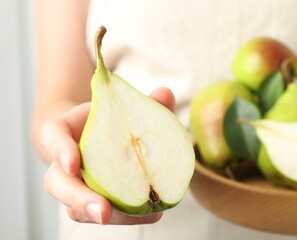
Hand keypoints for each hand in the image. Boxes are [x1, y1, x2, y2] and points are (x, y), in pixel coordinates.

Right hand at [40, 87, 175, 223]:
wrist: (98, 136)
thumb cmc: (109, 120)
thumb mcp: (122, 106)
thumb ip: (143, 102)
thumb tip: (166, 93)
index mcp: (65, 131)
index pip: (53, 136)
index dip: (59, 149)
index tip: (73, 163)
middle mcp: (64, 163)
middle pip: (57, 184)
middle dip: (79, 199)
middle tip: (102, 210)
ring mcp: (74, 185)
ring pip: (78, 208)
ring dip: (109, 215)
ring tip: (145, 214)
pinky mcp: (91, 201)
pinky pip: (101, 214)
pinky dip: (127, 216)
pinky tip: (155, 213)